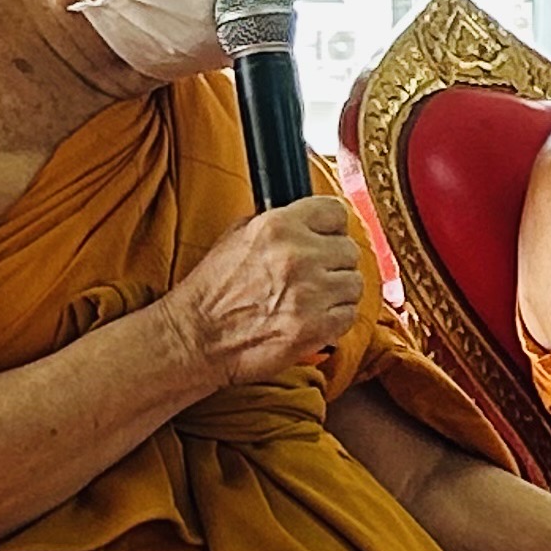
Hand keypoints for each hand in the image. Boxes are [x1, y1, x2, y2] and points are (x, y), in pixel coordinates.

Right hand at [165, 198, 362, 385]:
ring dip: (337, 293)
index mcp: (278, 226)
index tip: (326, 238)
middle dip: (334, 263)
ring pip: (354, 283)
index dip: (331, 227)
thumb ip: (278, 223)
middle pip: (349, 250)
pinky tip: (312, 319)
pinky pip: (349, 314)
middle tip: (313, 276)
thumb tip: (311, 220)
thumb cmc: (212, 291)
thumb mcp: (237, 237)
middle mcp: (298, 255)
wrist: (195, 338)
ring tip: (311, 300)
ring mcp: (310, 292)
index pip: (335, 212)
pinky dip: (336, 319)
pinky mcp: (317, 326)